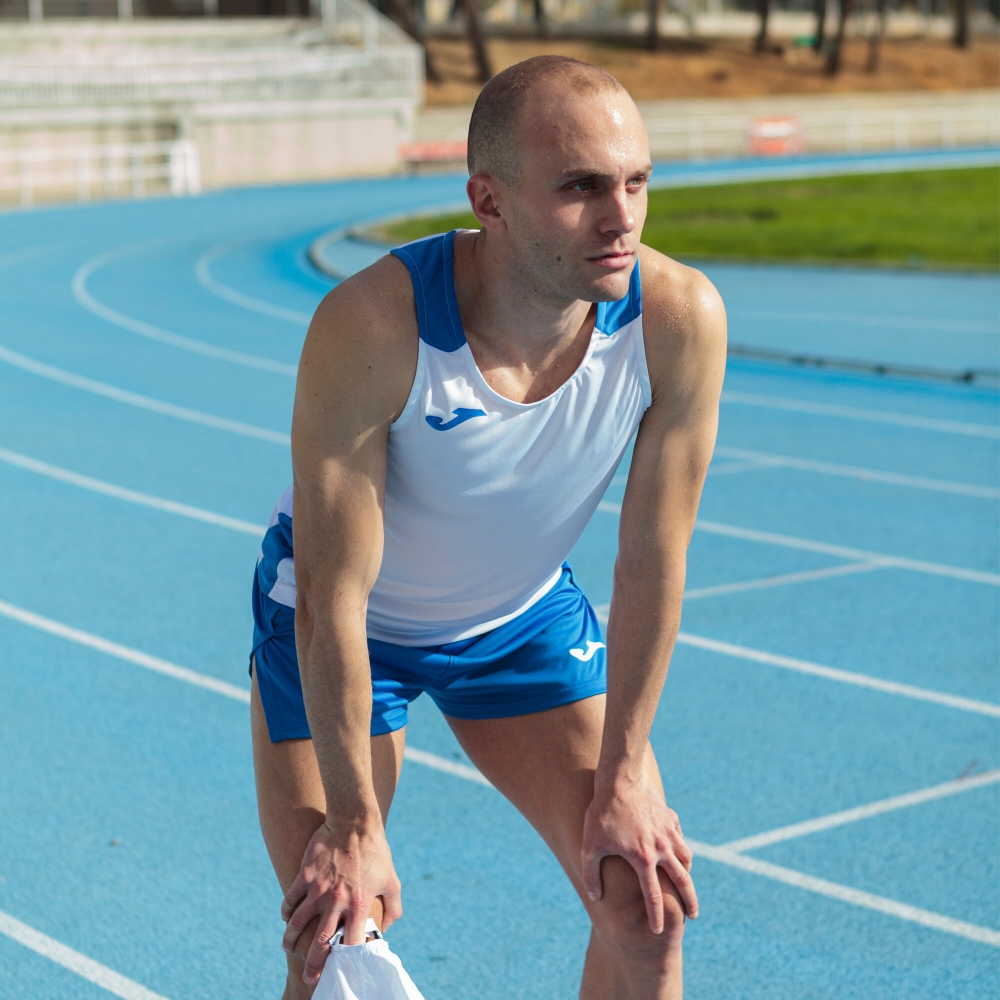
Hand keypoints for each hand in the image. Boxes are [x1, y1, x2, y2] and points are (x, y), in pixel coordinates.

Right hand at [280, 818, 402, 985]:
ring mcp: (318, 889)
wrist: (354, 822)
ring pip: (297, 924)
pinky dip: (286, 912)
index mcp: (358, 906)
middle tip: (310, 978)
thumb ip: (393, 907)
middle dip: (313, 965)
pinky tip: (287, 916)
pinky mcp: (305, 875)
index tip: (339, 970)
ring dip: (291, 940)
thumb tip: (387, 927)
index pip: (349, 944)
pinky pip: (290, 900)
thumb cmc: (376, 851)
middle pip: (319, 943)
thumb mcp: (392, 880)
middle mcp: (336, 902)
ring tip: (289, 947)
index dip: (344, 961)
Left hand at [580, 775, 696, 931]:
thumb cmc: (602, 814)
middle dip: (690, 901)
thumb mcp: (590, 846)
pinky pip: (680, 835)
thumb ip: (591, 874)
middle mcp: (661, 848)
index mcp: (643, 860)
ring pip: (686, 857)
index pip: (653, 896)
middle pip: (683, 881)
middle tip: (693, 915)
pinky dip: (680, 846)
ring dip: (687, 872)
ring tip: (685, 881)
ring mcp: (668, 831)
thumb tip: (595, 896)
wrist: (619, 780)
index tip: (659, 931)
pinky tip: (675, 847)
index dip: (656, 916)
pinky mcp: (670, 817)